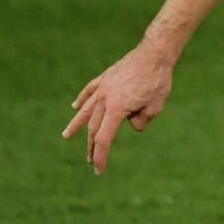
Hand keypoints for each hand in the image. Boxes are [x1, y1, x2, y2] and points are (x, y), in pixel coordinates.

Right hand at [62, 43, 175, 174]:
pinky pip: (89, 91)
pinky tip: (75, 106)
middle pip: (94, 127)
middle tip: (91, 160)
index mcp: (116, 109)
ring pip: (86, 110)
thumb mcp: (155, 107)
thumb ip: (141, 121)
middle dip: (93, 146)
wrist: (155, 54)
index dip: (101, 156)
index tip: (99, 170)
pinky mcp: (105, 77)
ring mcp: (103, 87)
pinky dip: (82, 99)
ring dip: (76, 125)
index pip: (104, 139)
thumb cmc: (157, 81)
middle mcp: (105, 99)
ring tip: (66, 136)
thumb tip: (130, 125)